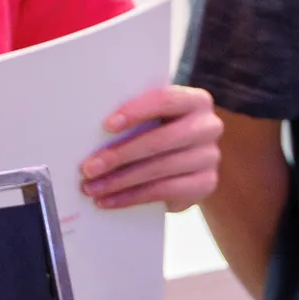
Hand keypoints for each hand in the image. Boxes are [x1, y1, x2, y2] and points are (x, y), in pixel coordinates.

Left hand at [81, 83, 221, 210]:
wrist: (185, 167)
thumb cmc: (158, 134)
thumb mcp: (151, 121)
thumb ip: (134, 120)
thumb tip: (91, 134)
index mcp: (195, 101)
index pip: (166, 99)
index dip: (136, 111)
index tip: (107, 125)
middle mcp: (208, 126)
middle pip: (162, 139)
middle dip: (121, 154)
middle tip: (88, 168)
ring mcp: (210, 156)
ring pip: (160, 168)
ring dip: (120, 181)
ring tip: (92, 188)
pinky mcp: (205, 183)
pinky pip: (164, 191)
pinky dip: (132, 197)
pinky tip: (110, 200)